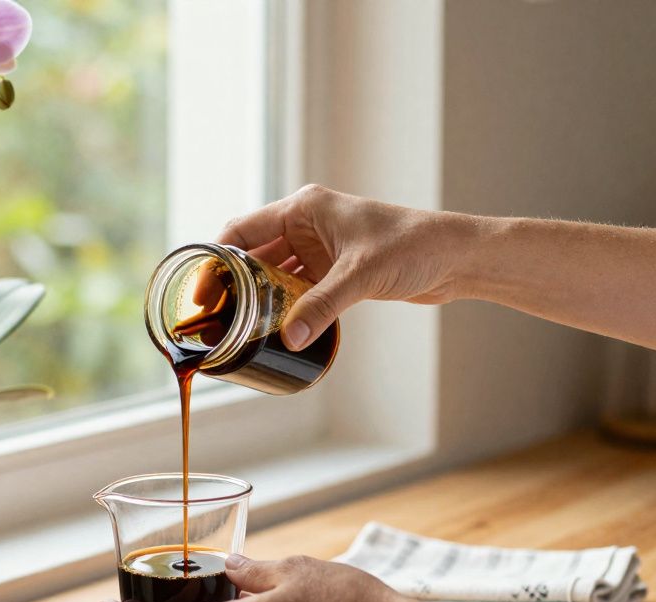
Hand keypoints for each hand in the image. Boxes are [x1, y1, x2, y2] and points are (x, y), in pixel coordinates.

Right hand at [215, 185, 475, 349]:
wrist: (456, 258)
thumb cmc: (414, 246)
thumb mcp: (361, 276)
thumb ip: (322, 306)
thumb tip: (289, 340)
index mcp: (304, 208)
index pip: (242, 231)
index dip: (215, 260)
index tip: (200, 291)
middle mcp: (306, 224)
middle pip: (252, 255)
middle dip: (234, 285)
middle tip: (215, 318)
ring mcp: (318, 249)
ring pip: (273, 275)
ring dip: (259, 299)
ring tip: (237, 328)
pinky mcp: (333, 271)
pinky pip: (296, 290)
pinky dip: (284, 307)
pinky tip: (273, 329)